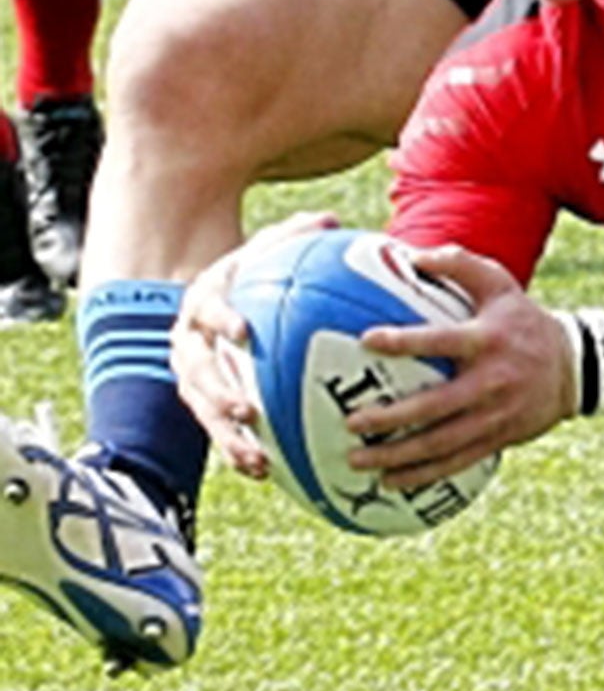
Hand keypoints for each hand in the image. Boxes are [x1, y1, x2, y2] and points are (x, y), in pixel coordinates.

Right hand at [170, 211, 338, 478]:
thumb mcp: (266, 253)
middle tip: (245, 409)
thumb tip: (327, 220)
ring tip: (257, 458)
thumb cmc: (250, 276)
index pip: (207, 309)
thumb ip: (292, 238)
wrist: (211, 303)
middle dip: (217, 392)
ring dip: (227, 436)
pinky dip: (238, 450)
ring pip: (201, 411)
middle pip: (195, 371)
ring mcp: (191, 376)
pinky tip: (267, 471)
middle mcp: (188, 342)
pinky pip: (216, 432)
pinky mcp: (201, 403)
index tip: (243, 332)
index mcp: (203, 302)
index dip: (222, 319)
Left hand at [341, 246, 576, 490]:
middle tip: (352, 421)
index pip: (442, 341)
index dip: (406, 341)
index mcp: (487, 341)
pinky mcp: (498, 438)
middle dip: (392, 417)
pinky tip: (391, 481)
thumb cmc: (523, 320)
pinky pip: (456, 462)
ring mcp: (496, 415)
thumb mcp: (500, 283)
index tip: (367, 340)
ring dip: (398, 456)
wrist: (576, 367)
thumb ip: (458, 264)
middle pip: (436, 405)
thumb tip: (410, 256)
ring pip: (442, 443)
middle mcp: (492, 381)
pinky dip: (423, 475)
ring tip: (358, 460)